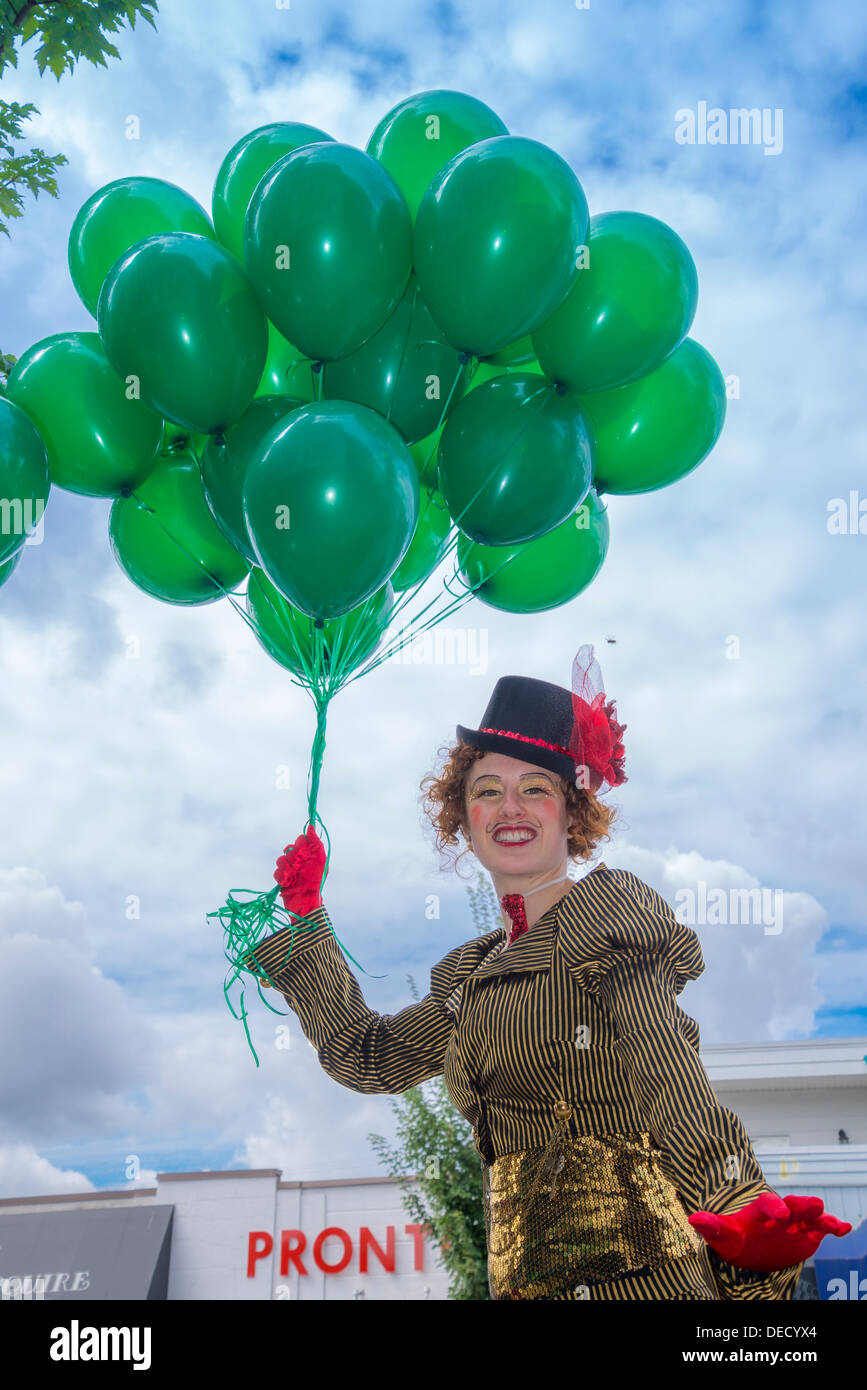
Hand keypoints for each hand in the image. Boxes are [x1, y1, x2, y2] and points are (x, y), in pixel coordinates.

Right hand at [273, 824, 326, 917]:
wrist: (307, 901)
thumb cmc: (317, 880)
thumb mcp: (319, 860)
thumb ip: (315, 843)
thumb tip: (310, 826)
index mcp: (309, 854)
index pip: (300, 840)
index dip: (300, 845)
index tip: (304, 853)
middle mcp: (299, 860)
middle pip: (289, 849)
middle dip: (294, 859)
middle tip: (300, 868)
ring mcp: (290, 869)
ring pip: (280, 860)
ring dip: (287, 869)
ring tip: (294, 878)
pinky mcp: (282, 879)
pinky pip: (276, 872)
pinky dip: (282, 878)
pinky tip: (289, 883)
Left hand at [688, 1191, 851, 1272]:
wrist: (751, 1248)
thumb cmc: (737, 1239)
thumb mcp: (724, 1235)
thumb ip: (713, 1227)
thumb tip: (695, 1219)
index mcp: (760, 1211)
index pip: (767, 1204)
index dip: (774, 1205)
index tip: (780, 1212)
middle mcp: (781, 1214)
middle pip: (793, 1205)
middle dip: (802, 1204)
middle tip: (813, 1204)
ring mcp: (796, 1224)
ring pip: (811, 1216)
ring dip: (820, 1216)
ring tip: (832, 1222)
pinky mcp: (808, 1234)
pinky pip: (823, 1229)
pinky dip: (833, 1227)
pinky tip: (844, 1228)